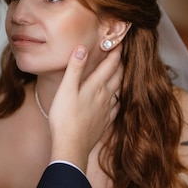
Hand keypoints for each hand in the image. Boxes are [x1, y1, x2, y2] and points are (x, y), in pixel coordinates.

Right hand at [48, 46, 122, 170]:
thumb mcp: (66, 89)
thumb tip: (82, 48)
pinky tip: (116, 101)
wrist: (71, 146)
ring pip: (118, 91)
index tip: (119, 41)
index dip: (115, 52)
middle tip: (122, 54)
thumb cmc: (65, 118)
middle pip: (117, 76)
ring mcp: (106, 110)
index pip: (110, 65)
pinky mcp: (104, 122)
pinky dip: (118, 99)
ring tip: (121, 73)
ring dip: (121, 80)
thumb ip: (75, 68)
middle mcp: (105, 96)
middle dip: (120, 63)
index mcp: (96, 86)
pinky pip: (116, 107)